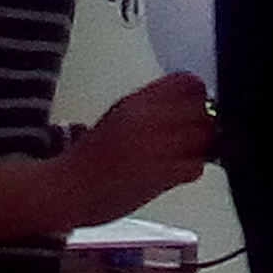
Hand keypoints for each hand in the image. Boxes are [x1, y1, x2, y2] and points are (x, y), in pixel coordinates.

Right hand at [56, 73, 215, 224]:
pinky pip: (196, 166)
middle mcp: (148, 118)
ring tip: (188, 154)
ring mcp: (156, 146)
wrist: (65, 190)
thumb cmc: (89, 158)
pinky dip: (192, 169)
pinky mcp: (161, 174)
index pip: (188, 82)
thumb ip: (151, 107)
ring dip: (204, 147)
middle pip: (204, 110)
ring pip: (206, 137)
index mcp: (136, 101)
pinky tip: (178, 173)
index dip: (200, 95)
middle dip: (206, 123)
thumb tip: (189, 106)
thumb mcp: (118, 117)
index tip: (198, 107)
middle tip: (198, 136)